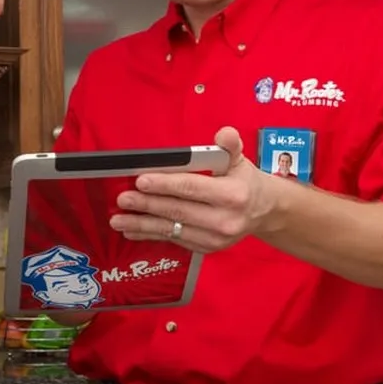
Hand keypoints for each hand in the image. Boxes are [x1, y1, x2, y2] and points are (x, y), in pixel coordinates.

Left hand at [111, 127, 273, 252]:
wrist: (264, 211)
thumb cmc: (245, 181)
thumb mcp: (241, 159)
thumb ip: (230, 145)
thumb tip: (224, 134)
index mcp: (233, 195)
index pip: (192, 188)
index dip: (165, 184)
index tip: (141, 180)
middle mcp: (225, 221)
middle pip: (178, 211)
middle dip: (147, 205)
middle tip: (123, 199)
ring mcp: (215, 239)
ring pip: (173, 230)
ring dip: (142, 225)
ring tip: (118, 220)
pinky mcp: (206, 249)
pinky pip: (174, 241)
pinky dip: (151, 235)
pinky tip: (132, 230)